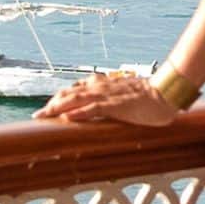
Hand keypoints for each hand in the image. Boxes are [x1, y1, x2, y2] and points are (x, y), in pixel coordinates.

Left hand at [35, 70, 180, 125]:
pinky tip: (67, 118)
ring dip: (58, 107)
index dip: (59, 98)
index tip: (46, 108)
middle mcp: (101, 87)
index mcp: (103, 85)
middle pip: (70, 93)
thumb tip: (102, 111)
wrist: (166, 93)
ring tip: (44, 115)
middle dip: (52, 104)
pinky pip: (95, 108)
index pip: (75, 90)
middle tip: (38, 115)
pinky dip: (80, 113)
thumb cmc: (149, 97)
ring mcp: (108, 95)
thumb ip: (112, 102)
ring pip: (77, 99)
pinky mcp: (116, 105)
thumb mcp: (125, 98)